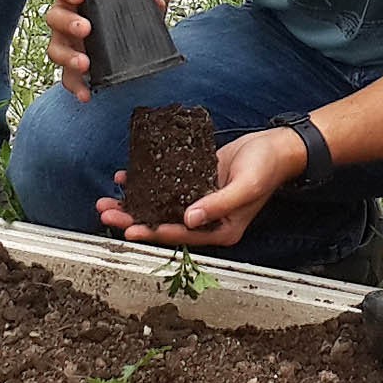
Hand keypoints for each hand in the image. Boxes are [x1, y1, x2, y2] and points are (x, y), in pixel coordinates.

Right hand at [41, 0, 164, 99]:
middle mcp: (65, 19)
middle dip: (69, 23)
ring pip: (55, 49)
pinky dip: (77, 87)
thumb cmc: (119, 8)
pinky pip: (68, 78)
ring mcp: (66, 44)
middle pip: (55, 18)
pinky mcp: (71, 67)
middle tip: (86, 29)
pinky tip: (86, 94)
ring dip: (68, 57)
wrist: (120, 28)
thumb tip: (156, 0)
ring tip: (85, 64)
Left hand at [98, 124, 301, 251]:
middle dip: (134, 219)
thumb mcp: (244, 187)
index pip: (180, 235)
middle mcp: (206, 220)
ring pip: (160, 206)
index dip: (153, 232)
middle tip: (106, 213)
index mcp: (220, 230)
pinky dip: (147, 183)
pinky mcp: (195, 182)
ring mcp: (199, 201)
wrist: (277, 147)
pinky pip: (166, 186)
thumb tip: (188, 219)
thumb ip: (218, 204)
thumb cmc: (265, 169)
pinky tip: (126, 179)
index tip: (129, 231)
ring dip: (135, 204)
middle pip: (163, 223)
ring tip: (107, 201)